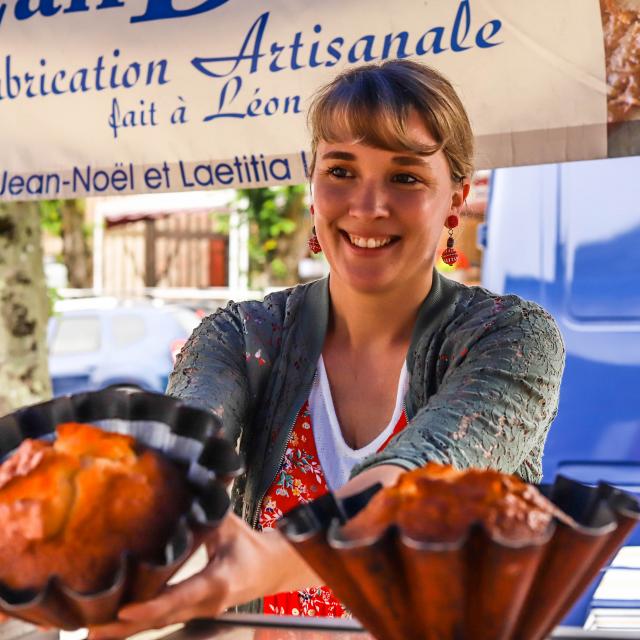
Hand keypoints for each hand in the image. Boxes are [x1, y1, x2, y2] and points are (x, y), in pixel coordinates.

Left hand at [88, 513, 319, 639]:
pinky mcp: (191, 613)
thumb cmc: (248, 544)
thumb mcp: (227, 525)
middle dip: (124, 627)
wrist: (270, 570)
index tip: (124, 609)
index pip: (179, 597)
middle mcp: (204, 604)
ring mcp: (197, 613)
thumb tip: (185, 480)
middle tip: (87, 631)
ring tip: (88, 633)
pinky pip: (161, 621)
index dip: (151, 605)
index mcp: (216, 582)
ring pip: (158, 625)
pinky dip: (136, 624)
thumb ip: (204, 508)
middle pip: (160, 619)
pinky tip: (112, 626)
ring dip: (124, 631)